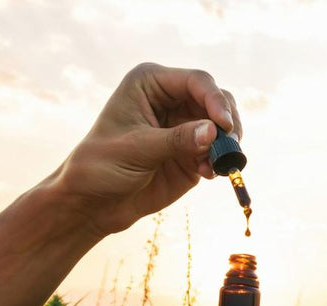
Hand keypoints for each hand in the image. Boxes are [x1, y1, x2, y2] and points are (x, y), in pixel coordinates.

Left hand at [55, 62, 242, 237]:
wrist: (96, 202)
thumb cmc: (102, 166)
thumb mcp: (136, 149)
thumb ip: (176, 140)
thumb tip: (214, 132)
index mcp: (151, 84)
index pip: (196, 81)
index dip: (215, 100)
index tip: (225, 125)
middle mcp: (172, 99)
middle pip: (217, 100)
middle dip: (228, 122)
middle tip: (230, 146)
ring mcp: (186, 126)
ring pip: (224, 125)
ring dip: (228, 144)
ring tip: (218, 164)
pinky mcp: (193, 152)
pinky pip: (220, 151)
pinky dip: (221, 161)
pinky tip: (208, 175)